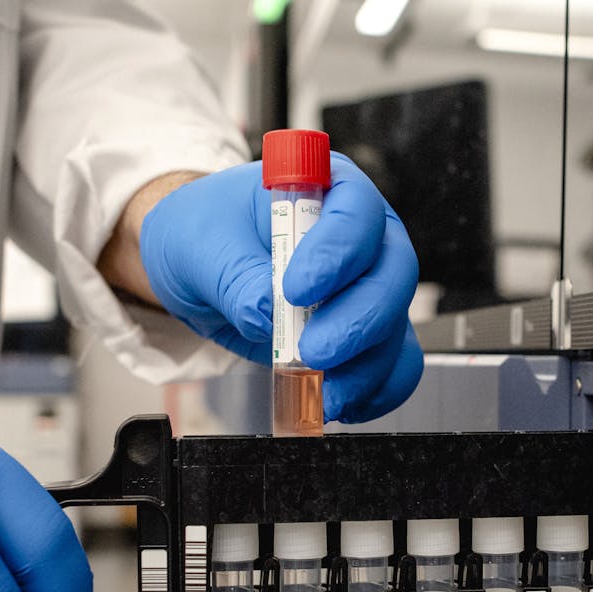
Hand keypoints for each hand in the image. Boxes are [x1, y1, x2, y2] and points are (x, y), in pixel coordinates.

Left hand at [139, 155, 421, 422]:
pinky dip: (374, 390)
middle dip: (358, 321)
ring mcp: (367, 287)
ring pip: (395, 326)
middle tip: (314, 352)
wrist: (197, 268)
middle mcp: (361, 236)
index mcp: (325, 187)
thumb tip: (269, 314)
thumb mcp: (200, 243)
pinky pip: (391, 364)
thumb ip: (236, 276)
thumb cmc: (202, 233)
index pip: (356, 212)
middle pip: (392, 274)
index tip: (296, 290)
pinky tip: (340, 403)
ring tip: (322, 392)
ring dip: (365, 367)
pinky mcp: (362, 334)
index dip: (337, 253)